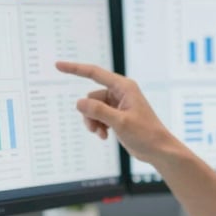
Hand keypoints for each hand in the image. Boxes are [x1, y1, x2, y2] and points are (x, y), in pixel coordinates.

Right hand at [55, 61, 175, 162]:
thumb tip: (79, 103)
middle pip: (91, 97)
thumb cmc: (145, 134)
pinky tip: (105, 136)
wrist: (158, 150)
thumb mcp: (120, 122)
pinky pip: (98, 116)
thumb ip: (98, 111)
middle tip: (95, 128)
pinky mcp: (117, 115)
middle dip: (90, 113)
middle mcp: (120, 92)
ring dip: (93, 122)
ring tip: (101, 134)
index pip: (94, 73)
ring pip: (93, 108)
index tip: (58, 65)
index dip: (75, 69)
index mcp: (124, 87)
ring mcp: (118, 104)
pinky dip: (98, 126)